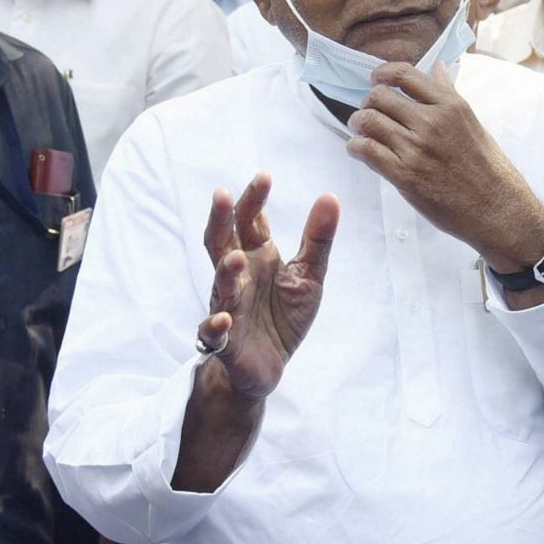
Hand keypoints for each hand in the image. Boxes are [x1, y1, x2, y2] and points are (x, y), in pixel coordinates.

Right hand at [196, 174, 338, 403]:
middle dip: (220, 220)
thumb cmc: (283, 317)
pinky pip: (213, 333)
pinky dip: (216, 325)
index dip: (254, 199)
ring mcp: (227, 306)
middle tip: (223, 195)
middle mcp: (237, 277)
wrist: (268, 367)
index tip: (265, 176)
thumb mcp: (309, 276)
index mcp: (257, 257)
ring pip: (219, 285)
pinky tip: (224, 319)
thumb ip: (317, 239)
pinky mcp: (224, 341)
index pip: (249, 221)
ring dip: (225, 271)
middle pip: (221, 242)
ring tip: (236, 258)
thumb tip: (330, 196)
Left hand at [345, 63, 543, 279]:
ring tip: (361, 132)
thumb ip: (449, 94)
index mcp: (450, 105)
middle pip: (380, 96)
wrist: (496, 208)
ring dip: (358, 124)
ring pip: (368, 121)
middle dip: (368, 102)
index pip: (405, 74)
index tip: (375, 79)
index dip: (382, 73)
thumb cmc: (488, 167)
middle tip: (368, 113)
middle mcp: (431, 122)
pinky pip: (366, 150)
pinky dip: (356, 147)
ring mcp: (416, 148)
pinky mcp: (405, 175)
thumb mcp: (472, 122)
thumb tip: (438, 67)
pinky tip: (360, 150)